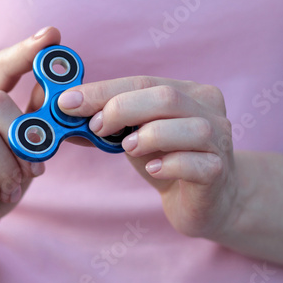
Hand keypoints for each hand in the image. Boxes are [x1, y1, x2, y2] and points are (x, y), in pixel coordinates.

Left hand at [58, 76, 239, 238]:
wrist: (206, 200)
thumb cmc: (168, 160)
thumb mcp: (135, 137)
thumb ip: (106, 125)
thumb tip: (64, 117)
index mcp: (187, 92)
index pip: (142, 81)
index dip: (103, 90)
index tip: (68, 103)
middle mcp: (208, 110)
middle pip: (165, 97)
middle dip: (121, 109)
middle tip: (95, 128)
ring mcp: (218, 141)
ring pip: (188, 127)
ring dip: (148, 136)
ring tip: (127, 148)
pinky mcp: (217, 172)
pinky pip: (195, 164)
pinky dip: (168, 164)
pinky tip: (152, 170)